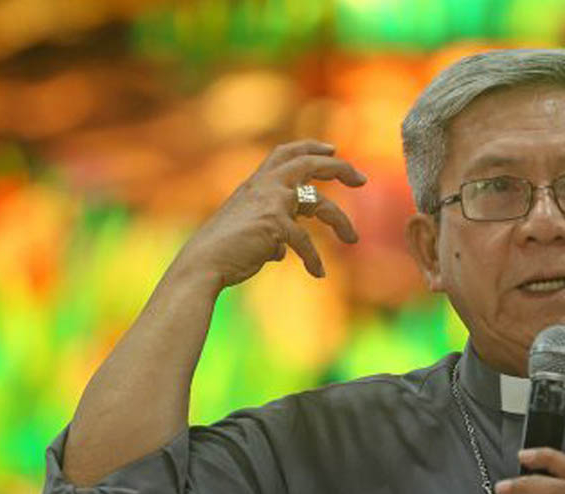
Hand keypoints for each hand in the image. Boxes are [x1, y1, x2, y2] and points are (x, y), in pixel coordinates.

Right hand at [173, 139, 365, 288]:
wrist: (202, 263)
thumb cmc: (222, 252)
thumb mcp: (248, 236)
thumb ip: (268, 236)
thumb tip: (281, 250)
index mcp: (256, 184)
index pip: (285, 153)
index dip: (310, 148)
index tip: (332, 150)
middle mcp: (264, 186)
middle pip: (308, 163)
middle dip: (339, 168)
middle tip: (362, 179)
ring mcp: (271, 202)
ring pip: (319, 202)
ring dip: (340, 221)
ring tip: (353, 239)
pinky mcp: (275, 224)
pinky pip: (305, 241)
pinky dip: (313, 259)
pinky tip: (317, 274)